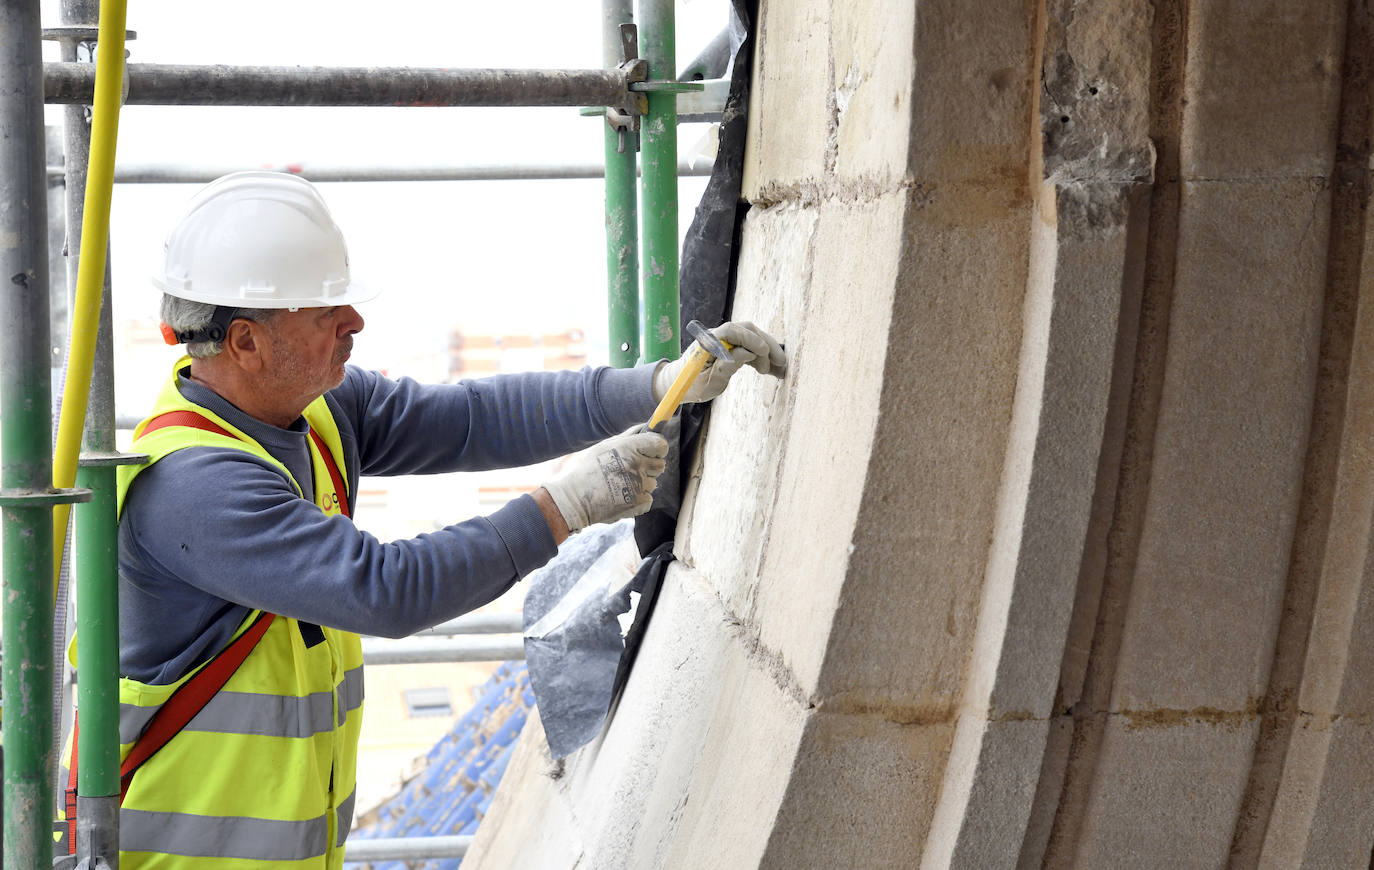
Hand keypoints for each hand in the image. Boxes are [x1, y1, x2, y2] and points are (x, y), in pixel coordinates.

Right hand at [541, 427, 669, 531]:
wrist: (576, 499)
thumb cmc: (589, 470)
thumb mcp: (605, 446)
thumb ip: (629, 436)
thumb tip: (646, 427)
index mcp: (628, 448)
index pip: (660, 444)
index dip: (658, 448)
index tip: (652, 452)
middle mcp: (636, 464)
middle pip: (660, 464)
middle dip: (650, 467)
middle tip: (632, 470)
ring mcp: (639, 485)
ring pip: (653, 483)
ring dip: (642, 484)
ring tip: (622, 485)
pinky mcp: (639, 502)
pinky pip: (649, 498)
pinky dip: (639, 499)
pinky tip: (623, 496)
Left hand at [652, 321, 786, 403]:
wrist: (680, 384)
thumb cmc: (691, 385)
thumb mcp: (708, 382)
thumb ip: (726, 367)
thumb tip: (748, 353)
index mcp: (707, 342)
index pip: (730, 331)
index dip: (749, 338)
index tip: (762, 352)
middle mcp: (717, 336)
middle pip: (746, 331)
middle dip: (766, 344)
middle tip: (780, 362)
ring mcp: (725, 340)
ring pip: (752, 338)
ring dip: (768, 352)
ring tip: (780, 370)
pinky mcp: (731, 347)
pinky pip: (750, 348)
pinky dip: (763, 358)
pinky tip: (774, 370)